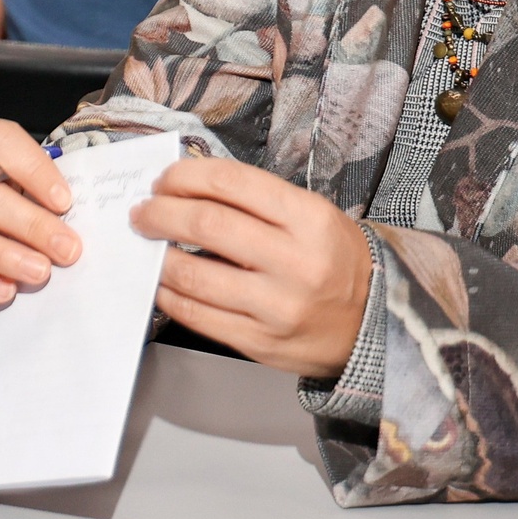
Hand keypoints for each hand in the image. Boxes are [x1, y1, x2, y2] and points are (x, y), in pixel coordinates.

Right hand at [0, 118, 78, 306]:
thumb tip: (75, 231)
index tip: (65, 201)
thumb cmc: (13, 197)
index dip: (32, 169)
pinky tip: (3, 291)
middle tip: (65, 249)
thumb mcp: (28, 183)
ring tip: (38, 272)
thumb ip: (47, 196)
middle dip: (27, 223)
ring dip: (0, 255)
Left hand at [133, 155, 372, 376]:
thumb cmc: (335, 262)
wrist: (375, 324)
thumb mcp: (312, 217)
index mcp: (309, 219)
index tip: (163, 180)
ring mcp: (276, 307)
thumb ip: (256, 203)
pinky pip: (197, 315)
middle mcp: (295, 262)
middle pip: (206, 224)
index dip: (185, 176)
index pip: (231, 183)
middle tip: (142, 212)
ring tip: (148, 245)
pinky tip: (162, 281)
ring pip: (193, 274)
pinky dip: (169, 294)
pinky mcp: (259, 342)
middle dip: (160, 213)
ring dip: (158, 255)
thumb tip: (187, 189)